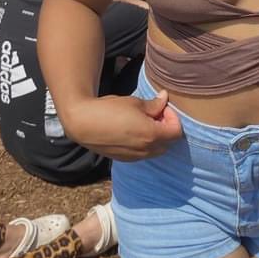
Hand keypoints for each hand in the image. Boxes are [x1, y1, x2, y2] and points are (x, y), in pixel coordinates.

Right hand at [68, 90, 182, 159]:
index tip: (162, 107)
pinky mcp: (124, 159)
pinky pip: (143, 154)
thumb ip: (154, 104)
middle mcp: (146, 150)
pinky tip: (133, 131)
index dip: (172, 117)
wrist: (83, 124)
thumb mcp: (134, 102)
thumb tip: (164, 98)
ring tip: (143, 122)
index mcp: (151, 135)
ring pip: (156, 150)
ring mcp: (135, 157)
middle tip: (155, 114)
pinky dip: (145, 144)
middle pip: (168, 142)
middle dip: (166, 128)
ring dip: (156, 137)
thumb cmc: (109, 110)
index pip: (176, 131)